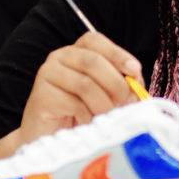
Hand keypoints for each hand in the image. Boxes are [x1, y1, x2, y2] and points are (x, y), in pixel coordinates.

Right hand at [0, 31, 143, 164]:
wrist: (51, 138)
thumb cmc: (82, 115)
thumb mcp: (107, 96)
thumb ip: (122, 86)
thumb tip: (137, 87)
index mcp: (76, 52)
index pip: (94, 40)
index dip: (116, 53)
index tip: (134, 70)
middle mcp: (59, 58)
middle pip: (92, 61)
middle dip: (116, 84)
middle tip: (127, 104)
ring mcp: (47, 75)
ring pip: (85, 84)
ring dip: (104, 104)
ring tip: (109, 118)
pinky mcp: (41, 96)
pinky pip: (73, 103)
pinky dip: (88, 116)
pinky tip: (89, 124)